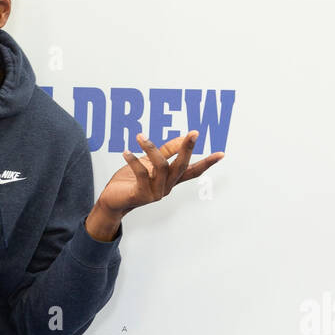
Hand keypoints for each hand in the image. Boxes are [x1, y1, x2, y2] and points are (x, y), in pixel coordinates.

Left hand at [96, 130, 223, 220]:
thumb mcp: (149, 163)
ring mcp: (155, 193)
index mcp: (171, 179)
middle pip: (181, 166)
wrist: (112, 200)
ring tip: (139, 136)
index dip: (207, 163)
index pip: (192, 171)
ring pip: (160, 167)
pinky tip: (126, 152)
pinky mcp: (141, 195)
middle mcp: (166, 187)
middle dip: (188, 149)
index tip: (222, 154)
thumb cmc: (130, 180)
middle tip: (193, 133)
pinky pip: (141, 173)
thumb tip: (183, 137)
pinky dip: (134, 160)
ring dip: (151, 148)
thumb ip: (165, 151)